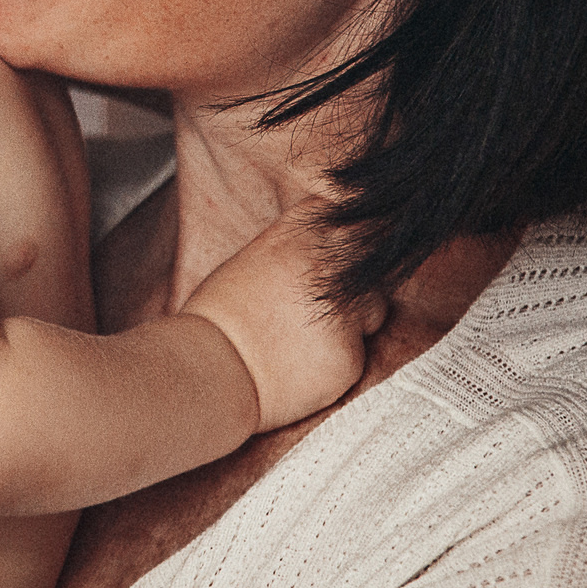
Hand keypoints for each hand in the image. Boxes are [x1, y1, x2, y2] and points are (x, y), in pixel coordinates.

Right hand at [180, 211, 385, 431]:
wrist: (210, 370)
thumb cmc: (219, 318)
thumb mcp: (255, 259)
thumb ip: (299, 250)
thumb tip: (326, 252)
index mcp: (301, 234)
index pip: (350, 217)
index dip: (346, 236)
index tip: (335, 255)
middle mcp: (328, 265)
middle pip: (371, 259)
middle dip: (356, 279)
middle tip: (320, 303)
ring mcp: (344, 311)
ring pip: (376, 308)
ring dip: (356, 320)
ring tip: (308, 337)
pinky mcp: (350, 354)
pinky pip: (360, 352)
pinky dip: (339, 359)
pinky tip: (304, 365)